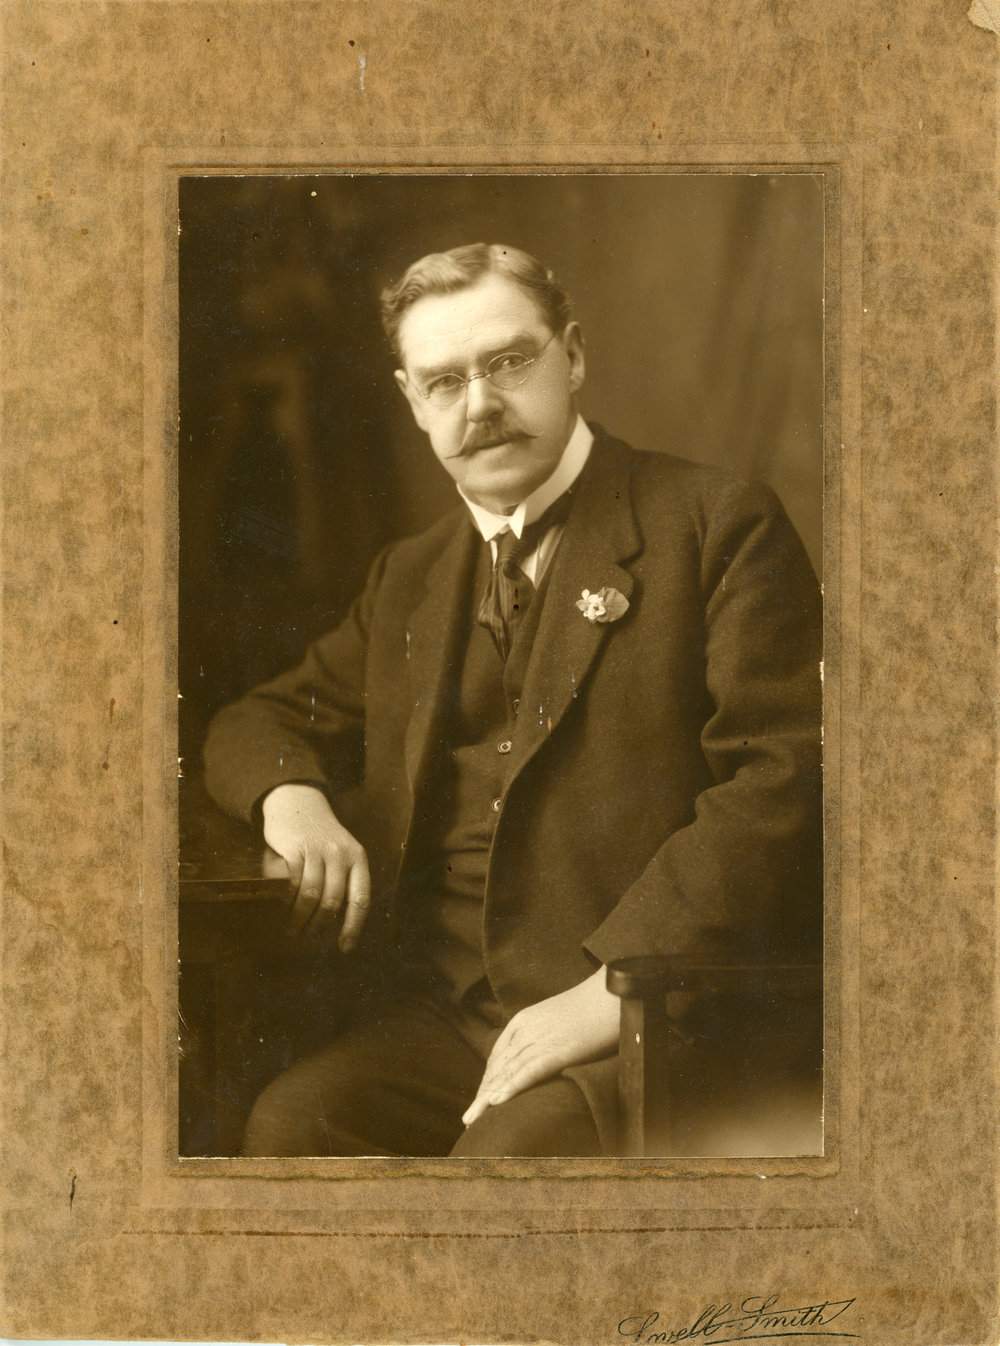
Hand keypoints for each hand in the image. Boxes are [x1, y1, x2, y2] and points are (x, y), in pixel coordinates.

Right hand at [261, 783, 370, 948]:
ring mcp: (318, 850)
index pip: (360, 899)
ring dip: (300, 919)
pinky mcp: (295, 848)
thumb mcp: (342, 852)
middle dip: (319, 926)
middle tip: (309, 937)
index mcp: (358, 858)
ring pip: (311, 896)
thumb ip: (344, 879)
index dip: (353, 926)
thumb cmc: (320, 837)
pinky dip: (288, 901)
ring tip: (293, 929)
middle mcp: (341, 854)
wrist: (298, 803)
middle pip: (333, 902)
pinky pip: (293, 883)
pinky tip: (284, 908)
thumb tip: (340, 922)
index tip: (345, 947)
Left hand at [461, 966, 618, 1126]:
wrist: (613, 992)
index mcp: (524, 1020)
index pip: (498, 1056)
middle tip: (468, 1117)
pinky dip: (511, 1087)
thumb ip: (543, 1035)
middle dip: (482, 1094)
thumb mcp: (558, 1019)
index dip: (487, 1081)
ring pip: (507, 1072)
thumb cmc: (592, 1007)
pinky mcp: (558, 1049)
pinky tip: (496, 1102)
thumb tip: (542, 1056)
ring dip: (487, 1098)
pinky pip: (529, 1072)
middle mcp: (526, 1029)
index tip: (481, 1100)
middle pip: (497, 1067)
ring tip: (472, 1118)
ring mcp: (540, 1039)